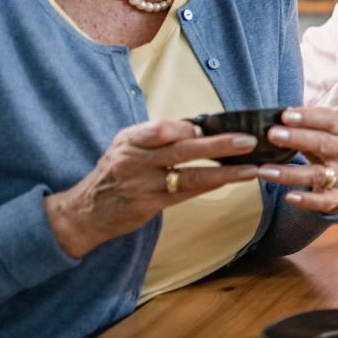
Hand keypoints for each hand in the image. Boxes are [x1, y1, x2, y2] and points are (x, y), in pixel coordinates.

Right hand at [44, 120, 261, 258]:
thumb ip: (157, 138)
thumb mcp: (126, 147)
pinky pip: (185, 194)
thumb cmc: (115, 173)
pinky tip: (231, 181)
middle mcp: (134, 160)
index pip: (163, 128)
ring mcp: (141, 184)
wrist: (85, 211)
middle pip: (182, 149)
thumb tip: (199, 129)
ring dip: (224, 170)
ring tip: (252, 167)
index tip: (217, 126)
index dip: (191, 128)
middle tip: (248, 141)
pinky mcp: (148, 205)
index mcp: (130, 140)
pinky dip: (210, 186)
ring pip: (189, 175)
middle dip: (219, 144)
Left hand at [258, 107, 337, 213]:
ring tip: (264, 171)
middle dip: (297, 139)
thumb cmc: (332, 147)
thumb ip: (305, 124)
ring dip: (289, 173)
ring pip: (317, 174)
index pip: (328, 120)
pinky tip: (289, 197)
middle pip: (322, 144)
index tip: (285, 116)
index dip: (307, 118)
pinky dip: (307, 200)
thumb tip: (276, 115)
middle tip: (272, 134)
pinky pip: (324, 200)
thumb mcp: (325, 132)